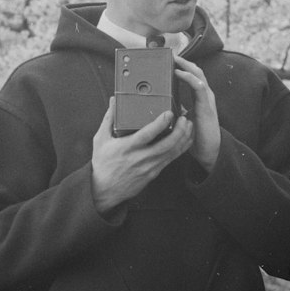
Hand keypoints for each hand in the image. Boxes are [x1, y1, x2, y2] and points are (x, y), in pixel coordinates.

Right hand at [91, 98, 193, 213]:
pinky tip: (185, 140)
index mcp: (127, 147)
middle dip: (179, 131)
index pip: (147, 135)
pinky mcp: (153, 173)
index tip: (169, 113)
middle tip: (184, 118)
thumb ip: (109, 118)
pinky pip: (170, 160)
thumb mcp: (101, 139)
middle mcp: (140, 158)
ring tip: (188, 126)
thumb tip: (113, 100)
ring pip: (171, 153)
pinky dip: (180, 149)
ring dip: (183, 138)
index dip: (160, 123)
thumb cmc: (102, 164)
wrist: (104, 190)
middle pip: (166, 145)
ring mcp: (149, 167)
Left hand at [174, 54, 219, 172]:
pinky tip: (179, 73)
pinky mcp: (206, 105)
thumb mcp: (183, 118)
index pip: (191, 75)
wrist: (209, 150)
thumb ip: (176, 109)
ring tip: (174, 58)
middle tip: (169, 53)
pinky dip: (189, 77)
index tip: (169, 58)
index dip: (182, 65)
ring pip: (198, 74)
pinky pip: (199, 86)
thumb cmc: (196, 135)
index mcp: (199, 96)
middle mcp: (204, 94)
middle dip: (183, 60)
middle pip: (195, 70)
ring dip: (186, 64)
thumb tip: (161, 104)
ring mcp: (207, 98)